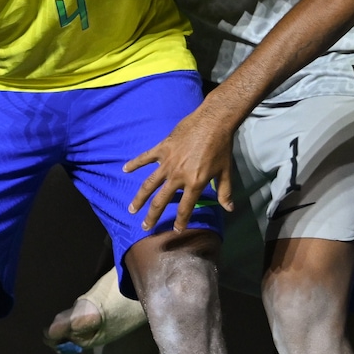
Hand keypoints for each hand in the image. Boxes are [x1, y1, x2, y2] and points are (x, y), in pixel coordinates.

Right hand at [124, 103, 237, 232]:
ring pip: (149, 184)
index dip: (180, 221)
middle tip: (145, 226)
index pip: (185, 207)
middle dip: (152, 216)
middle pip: (161, 200)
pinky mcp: (162, 149)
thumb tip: (229, 209)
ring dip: (139, 198)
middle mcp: (178, 176)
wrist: (213, 123)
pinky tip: (125, 169)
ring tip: (132, 209)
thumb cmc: (221, 147)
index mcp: (194, 183)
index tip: (175, 230)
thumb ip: (225, 192)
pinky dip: (135, 163)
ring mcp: (167, 163)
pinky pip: (145, 158)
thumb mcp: (226, 172)